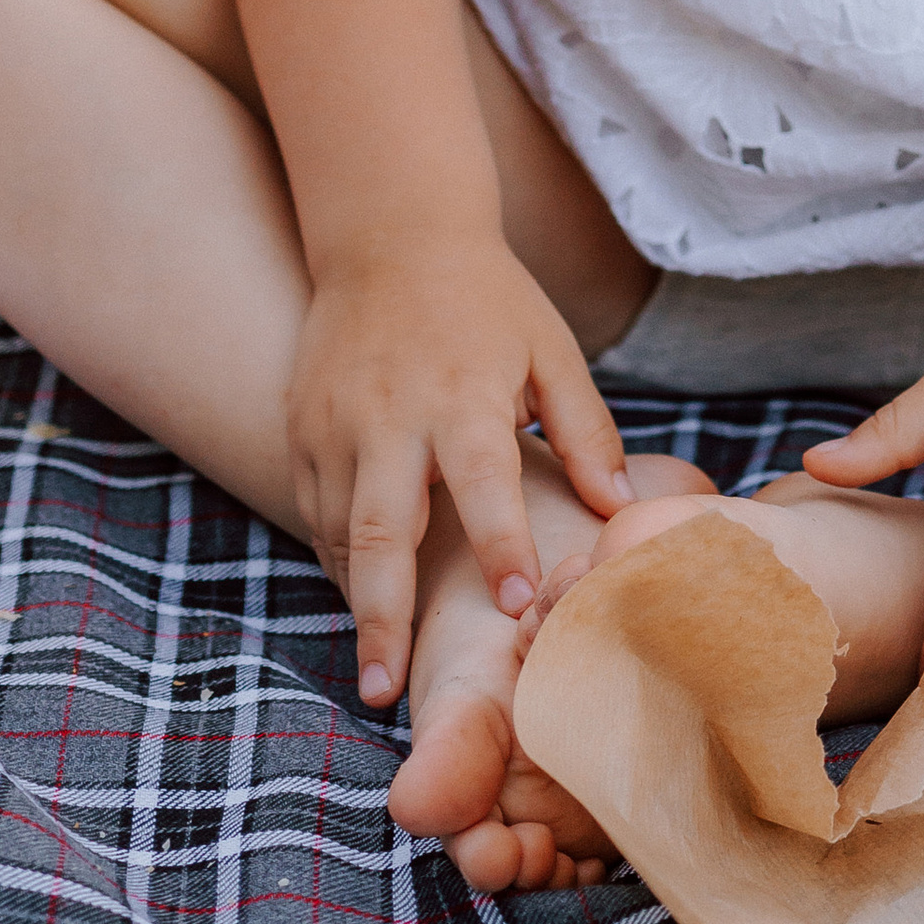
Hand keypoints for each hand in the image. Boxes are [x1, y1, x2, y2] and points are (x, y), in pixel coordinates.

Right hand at [286, 236, 632, 713]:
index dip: (501, 544)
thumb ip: (586, 432)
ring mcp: (336, 423)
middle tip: (386, 692)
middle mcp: (391, 416)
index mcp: (463, 395)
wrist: (390, 231)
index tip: (517, 605)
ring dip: (357, 602)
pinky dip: (335, 559)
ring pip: (337, 532)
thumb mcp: (550, 350)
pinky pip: (314, 509)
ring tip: (377, 669)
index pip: (483, 482)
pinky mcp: (303, 427)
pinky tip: (363, 598)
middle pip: (380, 531)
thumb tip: (620, 512)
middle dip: (383, 618)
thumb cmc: (487, 299)